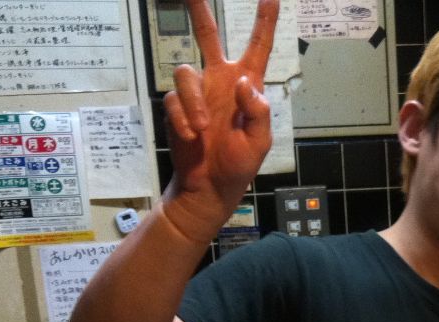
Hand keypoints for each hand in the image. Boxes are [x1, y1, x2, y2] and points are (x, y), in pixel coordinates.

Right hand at [162, 0, 278, 238]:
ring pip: (185, 71)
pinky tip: (191, 136)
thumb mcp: (259, 141)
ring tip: (201, 129)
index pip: (258, 47)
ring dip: (194, 102)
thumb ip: (258, 111)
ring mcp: (197, 92)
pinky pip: (174, 99)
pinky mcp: (177, 106)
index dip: (264, 22)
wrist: (209, 187)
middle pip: (208, 35)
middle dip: (199, 10)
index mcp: (247, 85)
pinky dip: (183, 119)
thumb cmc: (238, 165)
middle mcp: (220, 81)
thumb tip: (244, 83)